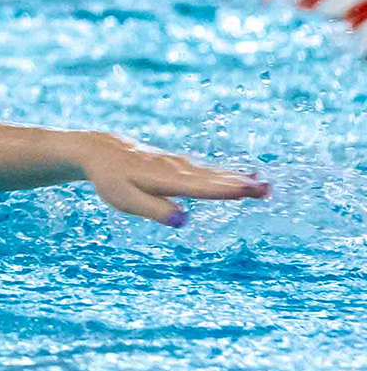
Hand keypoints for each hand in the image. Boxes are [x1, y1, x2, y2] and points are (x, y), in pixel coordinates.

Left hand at [78, 133, 268, 226]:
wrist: (102, 150)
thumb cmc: (112, 179)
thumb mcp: (125, 199)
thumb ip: (154, 210)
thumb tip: (184, 220)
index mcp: (166, 180)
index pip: (201, 187)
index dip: (226, 190)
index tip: (251, 191)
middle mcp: (177, 170)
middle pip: (214, 179)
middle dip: (242, 185)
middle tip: (269, 191)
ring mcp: (180, 165)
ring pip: (214, 173)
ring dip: (240, 178)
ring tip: (264, 185)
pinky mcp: (180, 163)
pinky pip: (209, 169)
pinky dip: (228, 172)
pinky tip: (244, 174)